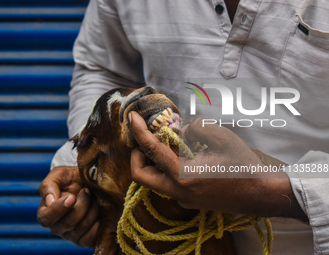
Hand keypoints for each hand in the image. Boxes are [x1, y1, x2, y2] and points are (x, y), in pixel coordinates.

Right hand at [37, 166, 100, 246]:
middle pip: (69, 223)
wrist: (91, 181)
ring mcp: (71, 235)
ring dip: (93, 210)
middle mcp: (57, 227)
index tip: (72, 197)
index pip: (46, 218)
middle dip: (82, 204)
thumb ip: (49, 186)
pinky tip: (100, 212)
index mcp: (46, 212)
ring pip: (82, 228)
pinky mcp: (84, 239)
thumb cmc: (71, 178)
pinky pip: (90, 239)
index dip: (59, 209)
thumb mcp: (59, 174)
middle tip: (87, 191)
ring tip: (95, 199)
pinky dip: (98, 224)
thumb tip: (49, 201)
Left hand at [129, 112, 306, 219]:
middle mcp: (178, 191)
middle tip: (145, 140)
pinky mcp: (189, 202)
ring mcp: (183, 199)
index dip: (138, 131)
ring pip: (153, 182)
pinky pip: (168, 185)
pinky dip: (166, 169)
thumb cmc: (243, 165)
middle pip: (141, 176)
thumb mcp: (222, 137)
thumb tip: (183, 130)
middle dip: (137, 156)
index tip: (131, 117)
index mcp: (183, 175)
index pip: (152, 150)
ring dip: (151, 163)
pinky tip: (180, 157)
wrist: (259, 194)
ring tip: (164, 145)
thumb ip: (197, 127)